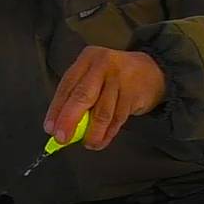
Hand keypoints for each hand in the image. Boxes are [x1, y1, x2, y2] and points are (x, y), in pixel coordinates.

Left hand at [44, 46, 166, 150]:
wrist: (153, 71)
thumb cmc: (114, 77)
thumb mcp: (94, 76)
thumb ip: (78, 96)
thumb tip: (60, 125)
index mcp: (87, 59)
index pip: (67, 85)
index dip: (57, 108)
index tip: (50, 128)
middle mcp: (102, 66)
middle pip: (83, 96)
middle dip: (69, 120)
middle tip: (62, 139)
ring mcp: (120, 79)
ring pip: (102, 112)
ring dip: (92, 132)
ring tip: (87, 144)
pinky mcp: (134, 94)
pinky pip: (117, 119)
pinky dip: (107, 133)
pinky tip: (101, 140)